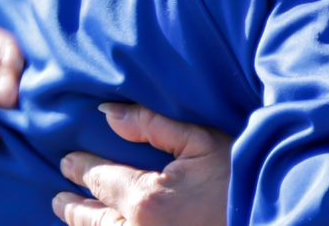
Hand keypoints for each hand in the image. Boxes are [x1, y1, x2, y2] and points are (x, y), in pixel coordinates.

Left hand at [53, 104, 231, 225]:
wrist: (271, 210)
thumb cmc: (240, 175)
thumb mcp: (200, 141)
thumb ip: (151, 126)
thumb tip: (108, 113)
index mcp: (146, 199)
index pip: (101, 180)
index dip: (82, 169)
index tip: (67, 161)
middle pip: (93, 221)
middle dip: (73, 207)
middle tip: (58, 198)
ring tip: (73, 216)